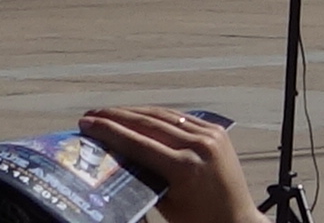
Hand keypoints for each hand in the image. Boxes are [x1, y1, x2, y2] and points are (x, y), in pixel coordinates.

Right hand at [79, 107, 254, 222]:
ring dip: (134, 112)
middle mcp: (198, 146)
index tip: (86, 123)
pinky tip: (139, 115)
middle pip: (148, 124)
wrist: (237, 221)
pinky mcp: (216, 131)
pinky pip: (180, 118)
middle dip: (116, 117)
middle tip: (91, 114)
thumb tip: (114, 153)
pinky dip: (157, 115)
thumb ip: (143, 176)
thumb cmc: (197, 220)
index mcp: (184, 168)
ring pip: (163, 116)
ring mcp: (210, 135)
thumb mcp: (164, 202)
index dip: (109, 131)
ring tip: (109, 113)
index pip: (137, 143)